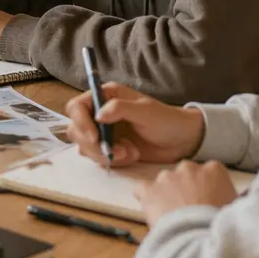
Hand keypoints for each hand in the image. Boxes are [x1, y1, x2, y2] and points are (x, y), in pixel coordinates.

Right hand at [64, 82, 205, 167]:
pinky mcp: (110, 148)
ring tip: (128, 153)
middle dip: (92, 143)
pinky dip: (112, 160)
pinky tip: (131, 156)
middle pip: (76, 129)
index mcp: (105, 96)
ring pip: (85, 146)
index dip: (81, 122)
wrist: (182, 141)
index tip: (94, 136)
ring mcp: (104, 132)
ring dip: (103, 153)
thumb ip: (120, 108)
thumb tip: (98, 115)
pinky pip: (98, 157)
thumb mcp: (145, 110)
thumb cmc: (166, 120)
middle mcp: (100, 113)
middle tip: (112, 150)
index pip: (77, 106)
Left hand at [136, 160, 237, 223]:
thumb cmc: (223, 227)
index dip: (208, 189)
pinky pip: (142, 189)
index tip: (209, 203)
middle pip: (187, 175)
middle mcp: (189, 168)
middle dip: (188, 189)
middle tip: (191, 211)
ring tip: (173, 216)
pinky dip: (146, 197)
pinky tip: (152, 211)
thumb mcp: (235, 209)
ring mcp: (167, 177)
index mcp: (215, 170)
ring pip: (165, 182)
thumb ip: (228, 198)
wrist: (200, 239)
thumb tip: (225, 202)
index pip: (210, 173)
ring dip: (168, 194)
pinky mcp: (149, 190)